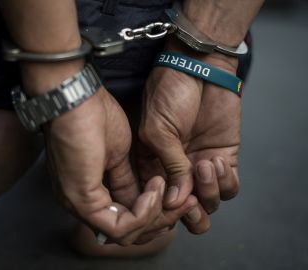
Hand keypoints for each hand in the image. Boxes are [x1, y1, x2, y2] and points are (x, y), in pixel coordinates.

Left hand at [45, 86, 196, 244]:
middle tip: (182, 198)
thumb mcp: (119, 155)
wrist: (76, 96)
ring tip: (164, 186)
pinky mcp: (82, 200)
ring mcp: (79, 204)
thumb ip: (128, 181)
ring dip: (155, 216)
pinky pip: (120, 226)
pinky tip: (155, 187)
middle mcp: (81, 204)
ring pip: (125, 235)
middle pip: (127, 234)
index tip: (179, 196)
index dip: (155, 215)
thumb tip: (142, 199)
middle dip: (160, 220)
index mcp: (88, 193)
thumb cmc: (93, 115)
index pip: (124, 222)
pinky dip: (144, 212)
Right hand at [137, 44, 240, 232]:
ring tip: (204, 164)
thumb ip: (169, 166)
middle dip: (188, 214)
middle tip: (190, 201)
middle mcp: (176, 171)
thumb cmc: (168, 93)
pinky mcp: (224, 158)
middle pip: (184, 211)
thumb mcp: (158, 131)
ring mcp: (200, 166)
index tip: (169, 202)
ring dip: (207, 192)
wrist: (200, 67)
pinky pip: (229, 188)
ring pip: (208, 204)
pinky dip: (225, 182)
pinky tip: (216, 159)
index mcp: (151, 166)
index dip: (163, 209)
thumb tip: (176, 202)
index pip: (156, 201)